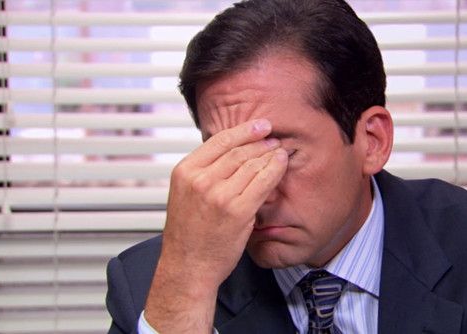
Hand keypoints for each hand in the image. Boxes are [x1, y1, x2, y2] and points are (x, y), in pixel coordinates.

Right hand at [144, 119, 287, 332]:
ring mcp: (219, 195)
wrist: (188, 266)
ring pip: (251, 164)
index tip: (259, 125)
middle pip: (238, 151)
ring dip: (269, 153)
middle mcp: (200, 180)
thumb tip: (230, 151)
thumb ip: (203, 172)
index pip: (219, 141)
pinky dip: (275, 169)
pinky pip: (262, 182)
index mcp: (185, 171)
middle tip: (273, 137)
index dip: (243, 130)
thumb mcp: (185, 194)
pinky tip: (282, 163)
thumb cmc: (188, 234)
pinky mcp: (238, 210)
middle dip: (260, 141)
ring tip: (279, 150)